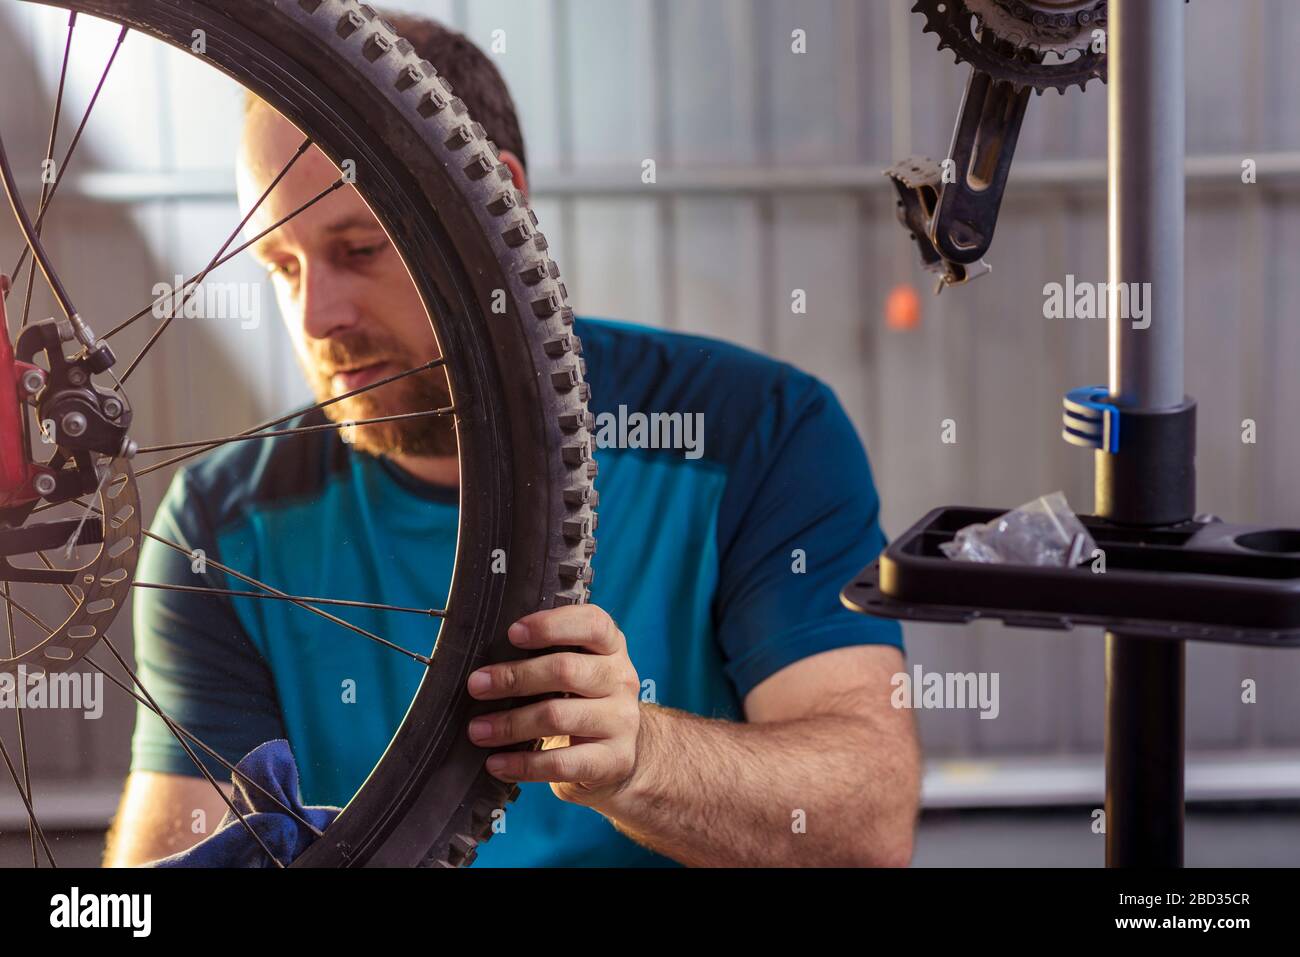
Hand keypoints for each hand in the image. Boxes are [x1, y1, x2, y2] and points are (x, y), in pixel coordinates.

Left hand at [465, 604, 642, 807]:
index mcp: (611, 647)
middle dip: (514, 678)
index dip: (551, 625)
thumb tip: (485, 667)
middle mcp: (621, 679)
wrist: (618, 754)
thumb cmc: (581, 701)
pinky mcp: (614, 760)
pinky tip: (496, 764)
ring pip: (558, 716)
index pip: (592, 624)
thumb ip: (545, 657)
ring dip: (510, 724)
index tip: (512, 633)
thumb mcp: (576, 670)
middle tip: (476, 686)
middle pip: (566, 670)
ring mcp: (622, 721)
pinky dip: (523, 764)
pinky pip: (562, 762)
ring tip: (477, 730)